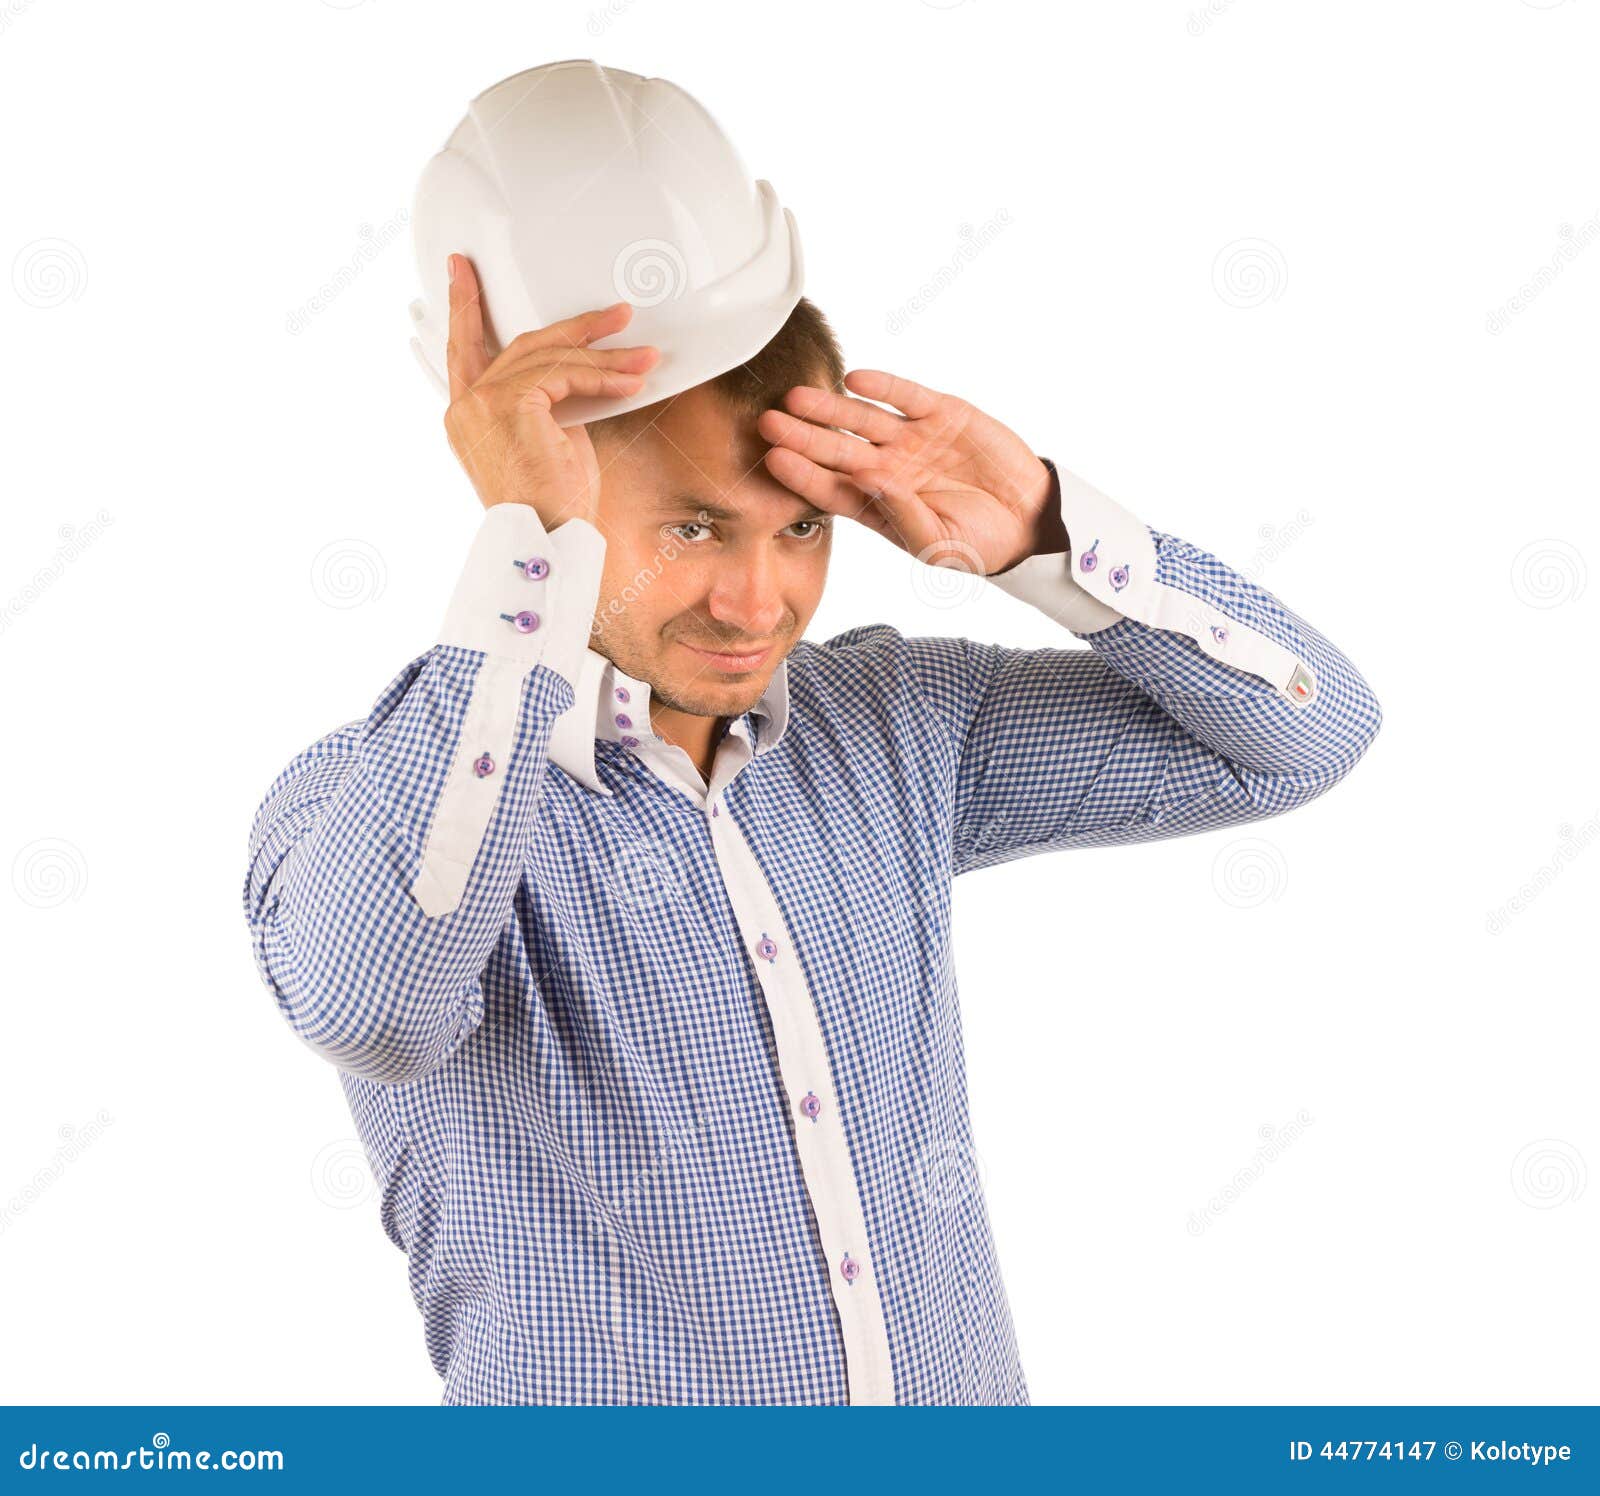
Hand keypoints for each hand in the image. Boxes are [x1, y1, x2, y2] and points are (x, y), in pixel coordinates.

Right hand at [441, 253, 659, 526]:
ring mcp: (481, 403)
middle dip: (575, 326)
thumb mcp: (549, 442)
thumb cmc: (554, 508)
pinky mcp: (508, 404)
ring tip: (643, 354)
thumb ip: (548, 404)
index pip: (463, 349)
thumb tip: (578, 378)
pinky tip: (630, 380)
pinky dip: (602, 375)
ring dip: (605, 354)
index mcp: (467, 416)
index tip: (464, 271)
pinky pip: (563, 373)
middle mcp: (465, 406)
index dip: (464, 306)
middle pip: (521, 343)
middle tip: (614, 314)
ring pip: (549, 356)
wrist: (549, 540)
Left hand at [755, 370, 1064, 574]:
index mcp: (878, 505)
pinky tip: (855, 378)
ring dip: (831, 407)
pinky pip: (904, 396)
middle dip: (803, 436)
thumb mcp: (938, 543)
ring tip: (798, 396)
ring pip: (862, 419)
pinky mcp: (940, 413)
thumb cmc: (979, 543)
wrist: (1028, 519)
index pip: (830, 489)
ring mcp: (910, 439)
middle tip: (768, 422)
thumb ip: (901, 514)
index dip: (802, 474)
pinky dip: (882, 387)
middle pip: (836, 449)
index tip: (774, 461)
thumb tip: (868, 479)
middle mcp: (886, 469)